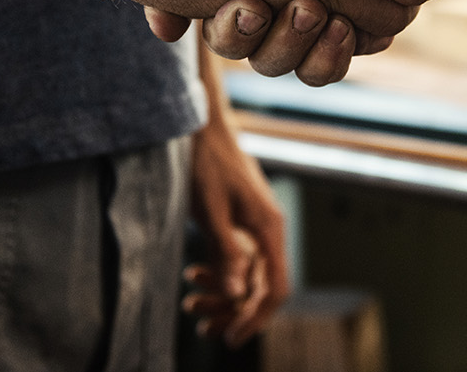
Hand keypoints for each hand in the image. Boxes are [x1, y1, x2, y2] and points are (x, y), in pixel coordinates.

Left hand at [184, 103, 288, 346]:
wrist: (202, 127)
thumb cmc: (205, 164)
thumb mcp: (210, 210)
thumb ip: (226, 251)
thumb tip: (237, 293)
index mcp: (269, 228)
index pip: (276, 287)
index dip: (256, 317)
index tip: (232, 338)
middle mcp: (268, 231)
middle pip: (263, 287)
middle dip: (236, 311)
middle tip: (205, 330)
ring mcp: (254, 228)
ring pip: (248, 276)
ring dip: (223, 295)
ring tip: (190, 304)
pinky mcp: (238, 224)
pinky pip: (236, 260)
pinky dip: (218, 274)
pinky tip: (193, 277)